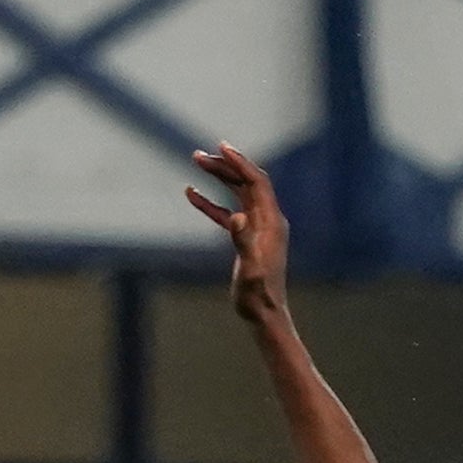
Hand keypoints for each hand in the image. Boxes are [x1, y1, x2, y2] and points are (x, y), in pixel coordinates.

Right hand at [186, 143, 293, 325]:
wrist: (263, 315)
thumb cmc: (258, 296)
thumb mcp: (250, 269)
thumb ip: (243, 242)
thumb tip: (236, 218)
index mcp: (271, 222)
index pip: (257, 182)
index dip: (240, 163)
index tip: (220, 147)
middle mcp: (267, 220)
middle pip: (246, 183)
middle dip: (224, 167)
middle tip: (197, 156)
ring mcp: (257, 228)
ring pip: (237, 194)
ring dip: (218, 178)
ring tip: (196, 164)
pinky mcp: (245, 238)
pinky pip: (227, 213)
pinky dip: (211, 203)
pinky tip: (191, 194)